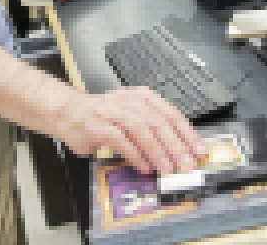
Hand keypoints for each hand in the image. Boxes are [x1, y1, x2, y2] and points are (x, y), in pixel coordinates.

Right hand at [56, 87, 207, 174]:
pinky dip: (134, 154)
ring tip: (167, 168)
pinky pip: (120, 140)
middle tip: (186, 164)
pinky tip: (143, 166)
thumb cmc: (102, 117)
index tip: (198, 151)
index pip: (171, 113)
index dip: (187, 133)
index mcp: (141, 97)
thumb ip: (152, 130)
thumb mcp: (130, 116)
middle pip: (158, 122)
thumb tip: (177, 153)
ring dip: (157, 151)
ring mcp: (112, 112)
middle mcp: (128, 101)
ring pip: (141, 129)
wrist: (67, 112)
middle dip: (176, 145)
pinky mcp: (97, 125)